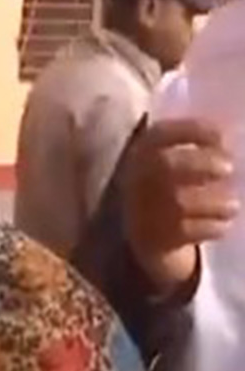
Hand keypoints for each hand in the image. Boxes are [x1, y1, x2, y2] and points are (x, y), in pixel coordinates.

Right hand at [123, 118, 237, 294]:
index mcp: (141, 153)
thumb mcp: (172, 164)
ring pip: (181, 203)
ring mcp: (143, 211)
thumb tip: (229, 140)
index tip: (220, 136)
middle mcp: (137, 179)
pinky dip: (212, 227)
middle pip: (165, 165)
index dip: (191, 130)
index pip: (160, 134)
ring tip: (232, 205)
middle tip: (228, 168)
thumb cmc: (171, 189)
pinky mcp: (155, 240)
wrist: (149, 236)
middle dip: (201, 164)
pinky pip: (189, 232)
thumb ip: (194, 150)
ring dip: (215, 202)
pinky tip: (221, 224)